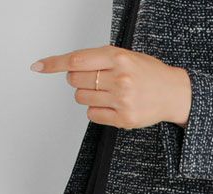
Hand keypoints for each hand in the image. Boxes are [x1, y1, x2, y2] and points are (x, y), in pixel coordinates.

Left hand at [30, 45, 190, 128]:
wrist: (174, 93)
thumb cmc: (149, 73)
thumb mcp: (125, 56)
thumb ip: (98, 59)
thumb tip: (67, 67)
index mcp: (118, 57)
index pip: (76, 60)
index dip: (54, 63)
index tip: (39, 66)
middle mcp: (119, 78)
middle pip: (75, 81)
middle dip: (79, 80)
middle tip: (95, 80)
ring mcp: (122, 100)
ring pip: (81, 98)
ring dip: (88, 96)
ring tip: (107, 93)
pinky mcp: (124, 118)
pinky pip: (92, 115)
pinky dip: (96, 110)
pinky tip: (110, 106)